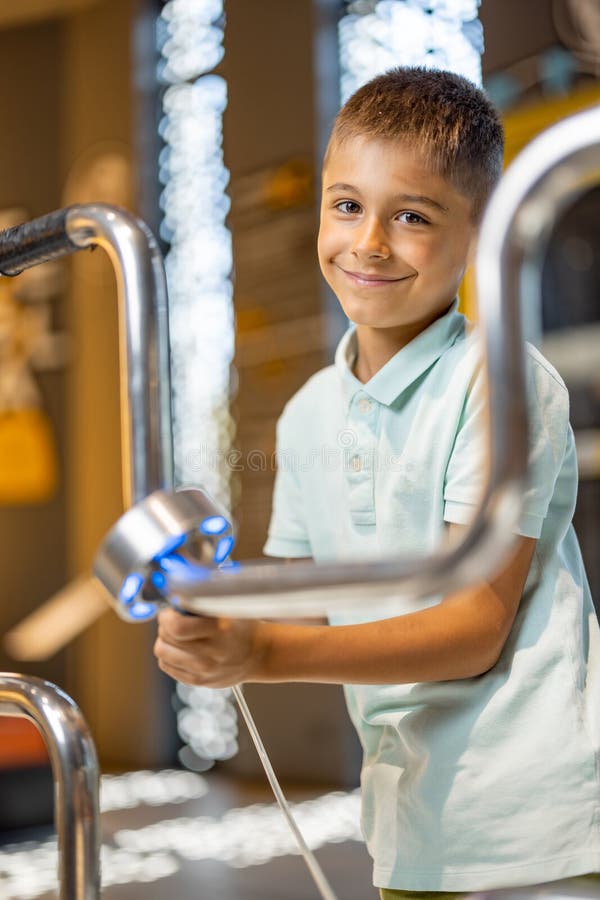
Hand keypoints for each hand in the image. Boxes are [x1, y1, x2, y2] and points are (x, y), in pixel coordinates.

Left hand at [153, 608, 268, 687]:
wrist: (257, 655)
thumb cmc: (240, 627)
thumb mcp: (228, 607)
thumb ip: (203, 601)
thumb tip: (175, 598)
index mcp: (220, 629)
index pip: (177, 626)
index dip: (167, 616)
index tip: (171, 611)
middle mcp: (212, 653)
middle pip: (166, 639)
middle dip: (166, 626)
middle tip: (176, 621)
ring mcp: (204, 670)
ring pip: (162, 653)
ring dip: (165, 641)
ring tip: (179, 636)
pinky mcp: (198, 681)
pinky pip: (166, 665)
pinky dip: (169, 655)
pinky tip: (182, 649)